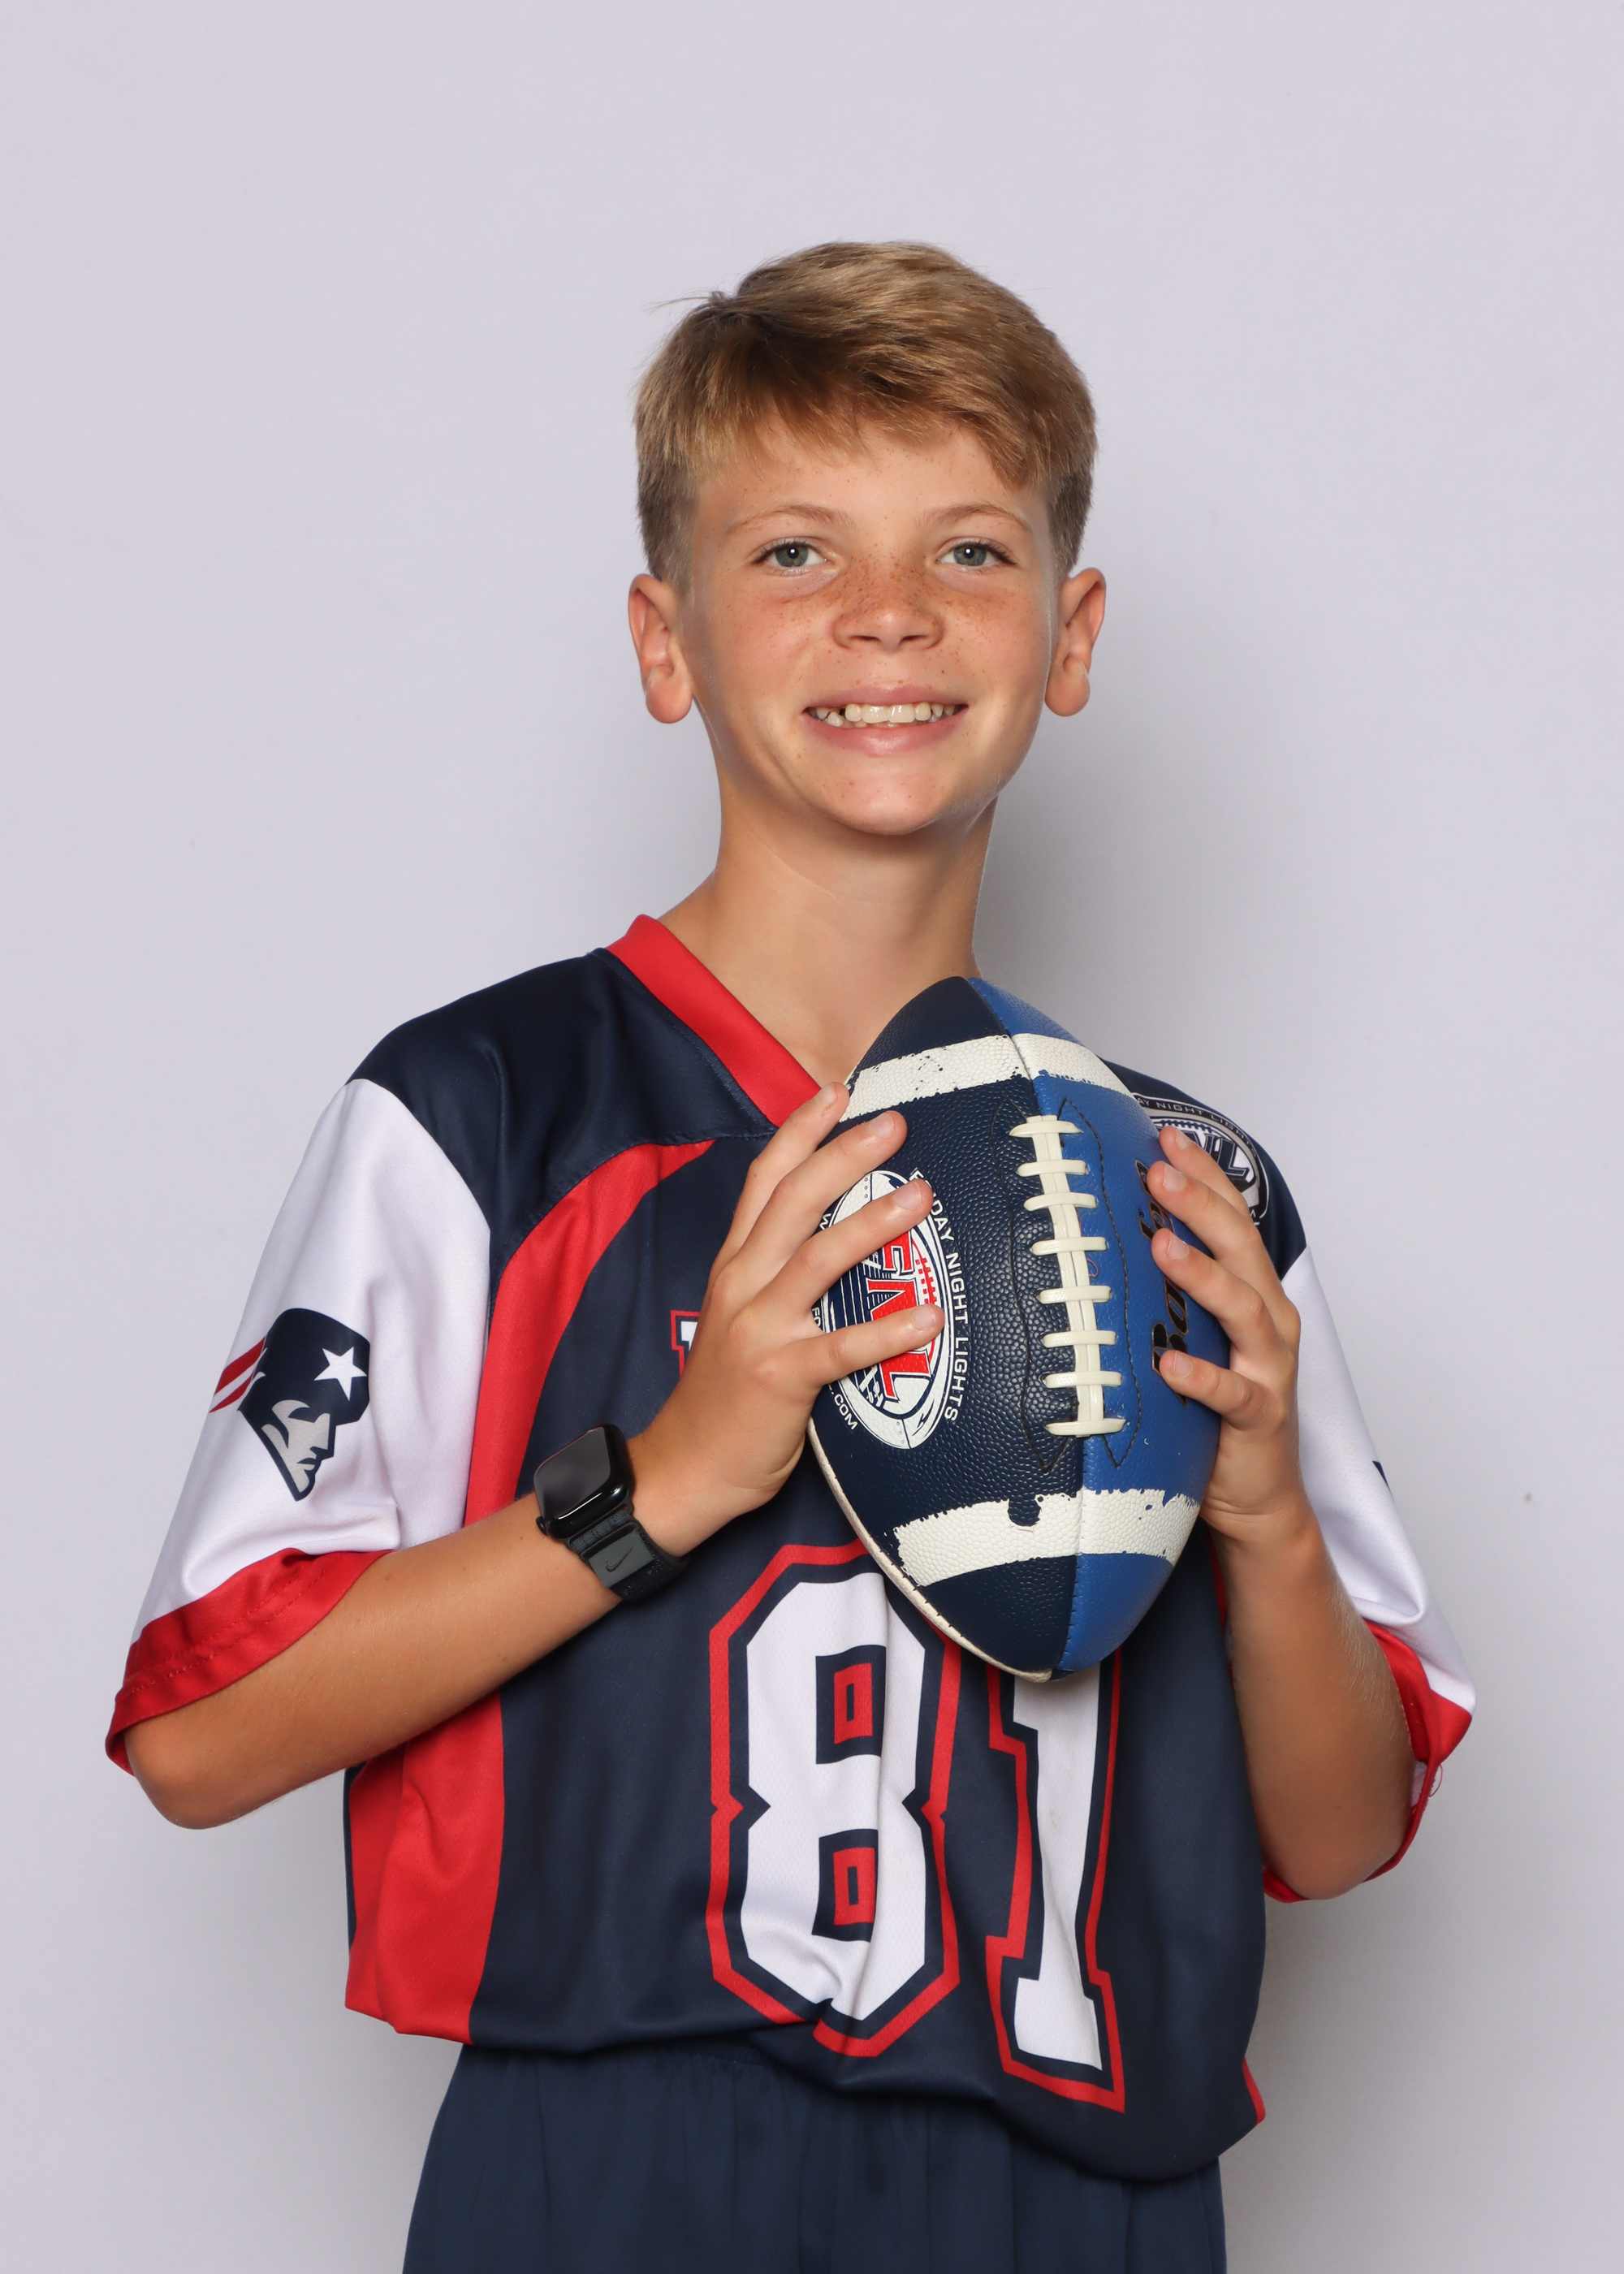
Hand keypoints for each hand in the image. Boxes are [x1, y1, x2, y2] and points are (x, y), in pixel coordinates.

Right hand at [629, 1086, 942, 1554]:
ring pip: (818, 1259)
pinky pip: (841, 1348)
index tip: (839, 1091)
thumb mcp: (740, 1316)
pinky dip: (887, 1330)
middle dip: (844, 1155)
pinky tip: (930, 1316)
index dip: (800, 1131)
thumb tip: (839, 1237)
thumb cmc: (724, 1395)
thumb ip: (777, 1275)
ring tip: (920, 1196)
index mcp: (735, 1265)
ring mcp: (759, 1328)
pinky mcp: (780, 1377)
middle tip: (895, 1124)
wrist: (684, 1467)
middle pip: (793, 1202)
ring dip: (872, 1222)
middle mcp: (743, 1284)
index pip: (764, 1180)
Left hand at [1144, 1126, 1306, 1547]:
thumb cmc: (1217, 1408)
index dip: (1204, 1176)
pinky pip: (1231, 1394)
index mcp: (1254, 1292)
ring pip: (1243, 1310)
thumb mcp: (1195, 1336)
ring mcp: (1268, 1368)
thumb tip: (1111, 1238)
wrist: (1257, 1495)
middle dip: (1200, 1205)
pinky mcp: (1258, 1418)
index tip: (1166, 1137)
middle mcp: (1269, 1321)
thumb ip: (1170, 1292)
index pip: (1232, 1220)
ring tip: (1161, 1247)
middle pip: (1240, 1249)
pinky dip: (1201, 1377)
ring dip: (1202, 1275)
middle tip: (1158, 1174)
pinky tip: (1169, 1365)